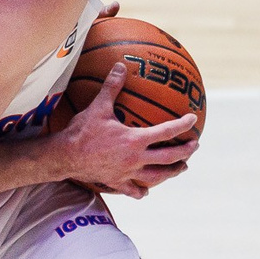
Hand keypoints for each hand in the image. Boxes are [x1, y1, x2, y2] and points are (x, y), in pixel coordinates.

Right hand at [51, 60, 195, 196]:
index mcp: (135, 140)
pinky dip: (140, 191)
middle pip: (168, 158)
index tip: (193, 119)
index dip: (182, 125)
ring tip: (181, 169)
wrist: (65, 157)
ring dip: (171, 173)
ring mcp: (127, 173)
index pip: (166, 132)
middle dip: (185, 153)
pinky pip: (132, 190)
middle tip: (194, 146)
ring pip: (156, 177)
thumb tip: (121, 66)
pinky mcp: (116, 182)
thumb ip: (112, 86)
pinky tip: (145, 192)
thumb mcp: (98, 107)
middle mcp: (135, 159)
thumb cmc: (82, 132)